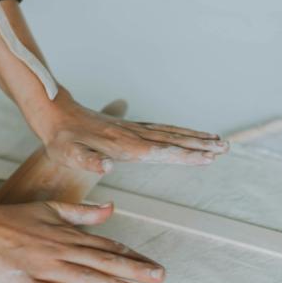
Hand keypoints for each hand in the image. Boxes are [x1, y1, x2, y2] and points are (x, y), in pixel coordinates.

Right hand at [0, 200, 164, 282]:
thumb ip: (82, 212)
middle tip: (159, 276)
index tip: (151, 264)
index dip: (131, 256)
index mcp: (67, 235)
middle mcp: (61, 250)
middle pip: (103, 261)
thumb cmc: (10, 219)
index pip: (106, 247)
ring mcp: (45, 267)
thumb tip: (111, 209)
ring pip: (84, 276)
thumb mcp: (50, 209)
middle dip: (134, 270)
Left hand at [28, 89, 229, 173]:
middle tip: (226, 148)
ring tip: (219, 142)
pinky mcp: (130, 128)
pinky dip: (180, 133)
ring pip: (171, 133)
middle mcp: (133, 135)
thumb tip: (108, 168)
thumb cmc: (61, 140)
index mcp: (123, 145)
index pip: (161, 151)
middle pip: (174, 140)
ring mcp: (134, 130)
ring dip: (196, 138)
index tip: (207, 157)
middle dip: (200, 145)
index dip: (185, 155)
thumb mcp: (67, 154)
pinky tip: (191, 136)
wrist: (55, 115)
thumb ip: (87, 161)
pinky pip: (162, 131)